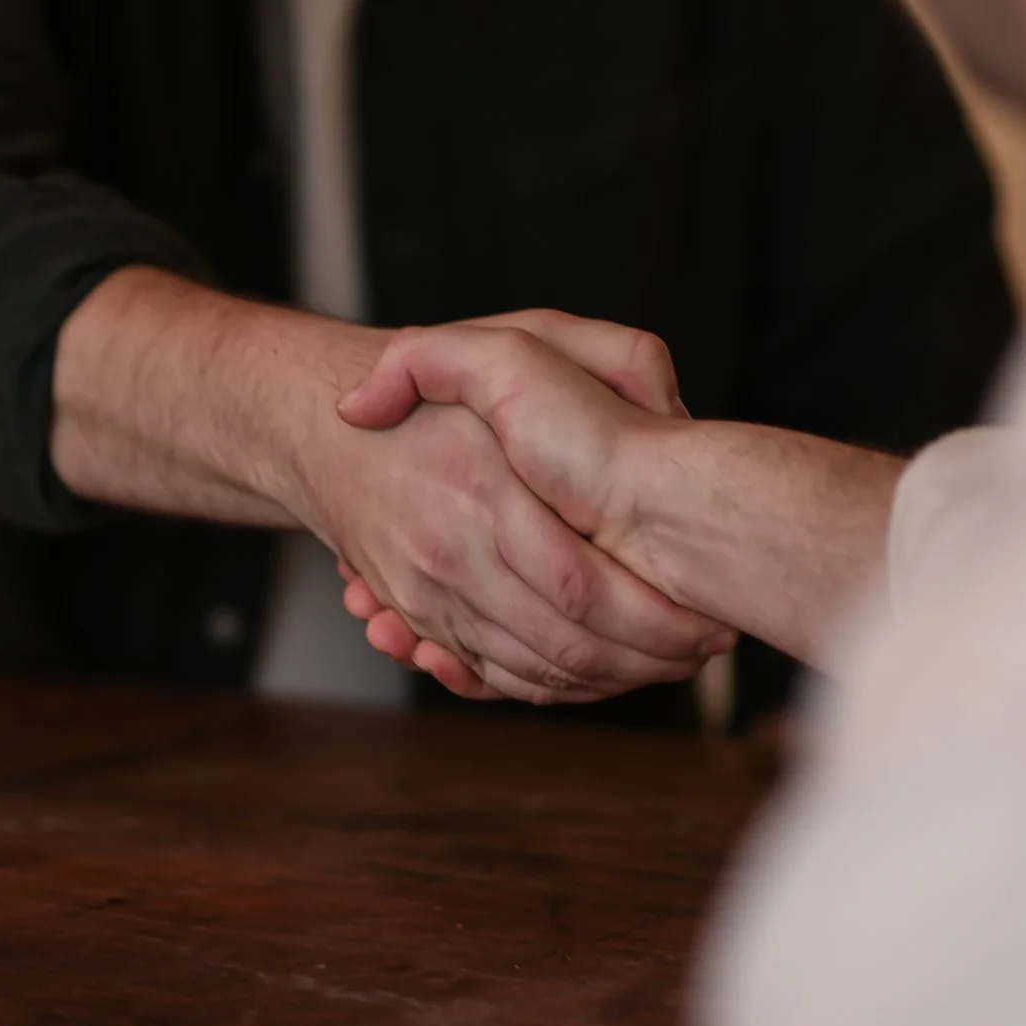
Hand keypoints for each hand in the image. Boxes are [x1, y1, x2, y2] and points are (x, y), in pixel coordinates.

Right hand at [51, 270, 725, 702]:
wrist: (318, 429)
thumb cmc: (436, 391)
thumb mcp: (514, 339)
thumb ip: (599, 353)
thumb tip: (671, 406)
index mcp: (486, 490)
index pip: (581, 587)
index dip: (653, 619)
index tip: (707, 620)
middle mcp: (452, 550)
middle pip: (564, 642)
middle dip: (646, 660)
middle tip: (703, 652)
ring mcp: (429, 592)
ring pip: (531, 669)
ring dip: (607, 680)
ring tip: (668, 664)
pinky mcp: (418, 615)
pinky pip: (490, 674)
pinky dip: (546, 686)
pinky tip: (596, 673)